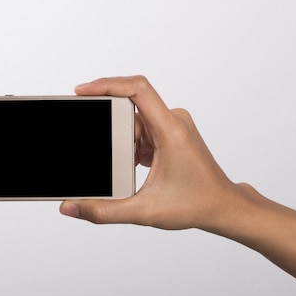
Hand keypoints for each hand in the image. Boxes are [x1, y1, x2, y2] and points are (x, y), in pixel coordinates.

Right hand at [59, 75, 242, 230]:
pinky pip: (143, 129)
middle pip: (130, 109)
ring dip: (123, 141)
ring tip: (126, 166)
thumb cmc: (196, 204)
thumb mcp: (144, 211)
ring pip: (135, 121)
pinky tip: (132, 165)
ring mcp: (174, 126)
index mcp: (171, 130)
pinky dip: (131, 145)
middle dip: (111, 128)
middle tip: (101, 148)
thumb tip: (71, 207)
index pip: (137, 89)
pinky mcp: (171, 134)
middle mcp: (174, 121)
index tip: (83, 91)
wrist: (223, 207)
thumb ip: (103, 211)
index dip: (107, 84)